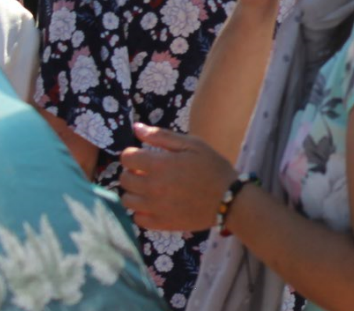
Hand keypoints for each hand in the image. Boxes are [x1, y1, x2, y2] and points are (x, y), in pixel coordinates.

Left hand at [119, 124, 237, 231]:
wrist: (229, 199)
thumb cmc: (211, 167)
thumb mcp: (191, 144)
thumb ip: (161, 136)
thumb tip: (136, 128)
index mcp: (159, 165)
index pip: (126, 158)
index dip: (131, 154)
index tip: (141, 155)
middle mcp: (152, 187)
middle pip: (124, 179)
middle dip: (131, 172)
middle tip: (145, 171)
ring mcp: (155, 208)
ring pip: (127, 200)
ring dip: (133, 192)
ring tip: (148, 188)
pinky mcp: (161, 224)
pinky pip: (137, 218)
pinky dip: (140, 211)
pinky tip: (153, 204)